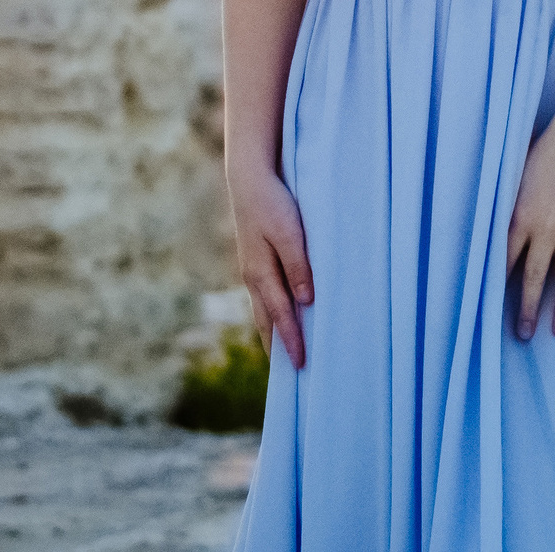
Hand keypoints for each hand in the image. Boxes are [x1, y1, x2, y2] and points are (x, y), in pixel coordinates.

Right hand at [228, 159, 313, 368]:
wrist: (249, 179)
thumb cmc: (272, 203)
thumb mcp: (289, 232)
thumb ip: (297, 265)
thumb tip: (305, 301)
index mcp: (260, 273)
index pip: (280, 315)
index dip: (292, 340)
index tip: (302, 366)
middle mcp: (253, 277)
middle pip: (265, 320)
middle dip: (276, 347)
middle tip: (289, 376)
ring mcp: (251, 269)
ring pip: (262, 310)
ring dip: (272, 332)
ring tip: (283, 355)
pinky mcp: (254, 261)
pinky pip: (263, 297)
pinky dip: (270, 314)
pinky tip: (278, 316)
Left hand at [506, 112, 554, 340]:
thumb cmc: (544, 149)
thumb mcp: (515, 174)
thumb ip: (507, 199)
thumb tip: (490, 211)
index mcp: (519, 217)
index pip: (503, 259)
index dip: (496, 283)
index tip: (487, 306)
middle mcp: (544, 230)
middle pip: (534, 277)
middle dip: (527, 308)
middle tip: (523, 336)